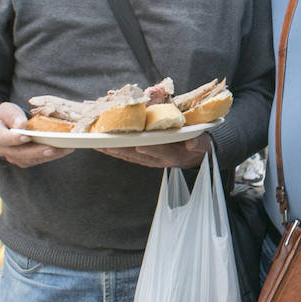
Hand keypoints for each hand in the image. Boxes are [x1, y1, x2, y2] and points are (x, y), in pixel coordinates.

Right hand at [0, 102, 71, 167]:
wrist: (5, 127)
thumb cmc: (6, 116)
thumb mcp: (6, 110)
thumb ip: (11, 115)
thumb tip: (21, 126)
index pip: (4, 139)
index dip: (15, 139)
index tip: (26, 136)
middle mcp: (4, 150)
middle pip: (21, 153)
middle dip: (38, 150)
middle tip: (52, 147)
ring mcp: (15, 157)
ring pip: (32, 159)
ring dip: (50, 155)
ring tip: (65, 148)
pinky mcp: (26, 160)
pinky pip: (40, 160)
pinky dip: (53, 155)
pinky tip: (66, 149)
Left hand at [96, 132, 210, 168]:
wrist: (195, 155)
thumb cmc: (198, 145)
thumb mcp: (203, 144)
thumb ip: (199, 143)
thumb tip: (192, 143)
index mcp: (174, 155)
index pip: (162, 152)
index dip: (151, 149)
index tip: (139, 144)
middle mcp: (158, 159)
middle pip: (138, 154)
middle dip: (121, 148)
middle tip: (106, 142)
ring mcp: (149, 159)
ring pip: (128, 155)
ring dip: (112, 150)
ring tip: (97, 143)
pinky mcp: (142, 157)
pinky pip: (125, 154)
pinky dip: (113, 150)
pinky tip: (101, 145)